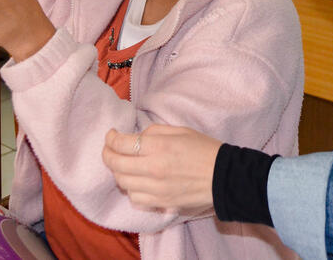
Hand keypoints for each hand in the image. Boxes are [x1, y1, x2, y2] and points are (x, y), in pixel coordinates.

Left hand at [102, 124, 221, 211]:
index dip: (110, 138)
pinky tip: (137, 181)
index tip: (111, 135)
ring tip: (124, 164)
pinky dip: (131, 189)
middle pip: (116, 164)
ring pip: (122, 183)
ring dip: (118, 172)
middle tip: (110, 148)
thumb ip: (154, 131)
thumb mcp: (180, 130)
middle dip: (107, 154)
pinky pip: (135, 198)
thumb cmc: (204, 149)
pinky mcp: (161, 202)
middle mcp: (153, 169)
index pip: (121, 144)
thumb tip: (137, 137)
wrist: (224, 176)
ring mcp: (156, 189)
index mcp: (159, 147)